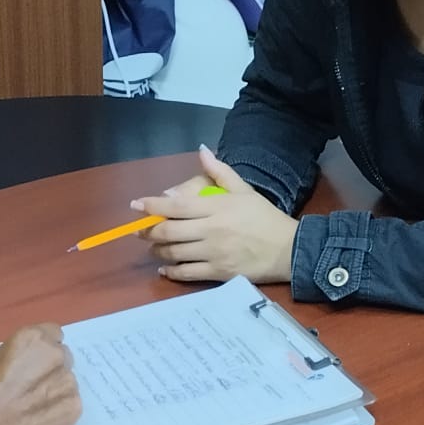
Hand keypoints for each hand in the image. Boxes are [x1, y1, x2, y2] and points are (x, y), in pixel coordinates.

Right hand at [0, 324, 80, 424]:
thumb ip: (18, 351)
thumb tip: (29, 356)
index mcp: (33, 338)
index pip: (54, 333)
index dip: (43, 348)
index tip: (35, 362)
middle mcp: (55, 355)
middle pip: (63, 356)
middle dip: (52, 367)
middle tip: (34, 385)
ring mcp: (68, 382)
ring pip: (68, 380)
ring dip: (57, 388)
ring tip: (36, 405)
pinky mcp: (74, 406)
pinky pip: (71, 402)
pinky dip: (60, 408)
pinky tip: (42, 417)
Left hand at [133, 145, 297, 284]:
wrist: (288, 249)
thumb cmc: (264, 218)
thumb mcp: (244, 190)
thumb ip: (220, 172)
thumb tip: (201, 151)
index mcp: (216, 207)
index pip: (176, 206)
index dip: (152, 205)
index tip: (136, 205)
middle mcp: (211, 230)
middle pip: (168, 232)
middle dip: (148, 231)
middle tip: (140, 230)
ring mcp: (213, 253)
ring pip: (174, 253)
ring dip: (157, 250)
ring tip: (153, 247)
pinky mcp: (218, 273)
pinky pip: (186, 273)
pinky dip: (170, 271)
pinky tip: (165, 268)